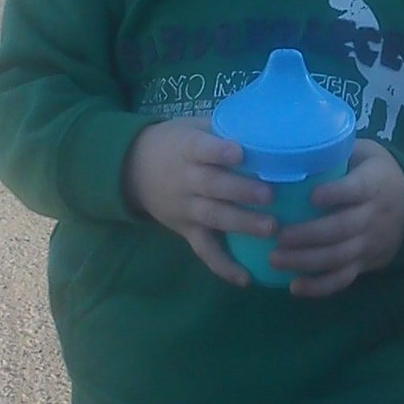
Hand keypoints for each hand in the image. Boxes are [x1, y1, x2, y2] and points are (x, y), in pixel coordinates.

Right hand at [122, 118, 272, 286]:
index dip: (218, 151)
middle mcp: (184, 180)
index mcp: (186, 149)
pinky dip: (222, 266)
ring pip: (213, 217)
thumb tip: (271, 124)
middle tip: (269, 195)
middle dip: (240, 191)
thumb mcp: (192, 127)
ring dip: (241, 224)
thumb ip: (225, 128)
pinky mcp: (185, 230)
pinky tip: (245, 279)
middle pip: (212, 186)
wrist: (132, 169)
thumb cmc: (174, 143)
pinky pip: (204, 250)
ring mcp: (184, 208)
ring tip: (270, 229)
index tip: (239, 152)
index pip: (201, 149)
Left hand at [271, 139, 403, 297]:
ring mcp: (370, 243)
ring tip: (275, 259)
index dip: (336, 193)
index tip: (312, 196)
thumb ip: (338, 150)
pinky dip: (320, 287)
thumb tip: (294, 144)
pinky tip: (295, 287)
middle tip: (278, 235)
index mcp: (375, 184)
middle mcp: (374, 216)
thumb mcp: (367, 153)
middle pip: (342, 228)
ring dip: (306, 261)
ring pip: (339, 257)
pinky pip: (344, 279)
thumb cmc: (379, 173)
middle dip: (309, 234)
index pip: (358, 190)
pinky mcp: (365, 263)